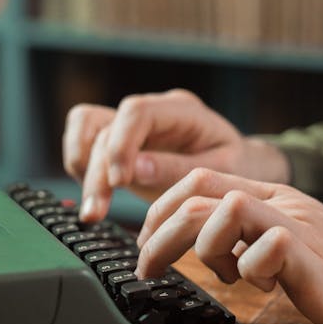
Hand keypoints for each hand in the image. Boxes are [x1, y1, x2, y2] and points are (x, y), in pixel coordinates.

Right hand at [62, 88, 289, 221]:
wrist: (241, 166)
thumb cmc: (237, 167)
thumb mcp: (221, 172)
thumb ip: (177, 170)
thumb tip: (132, 171)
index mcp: (181, 110)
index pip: (136, 111)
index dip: (121, 144)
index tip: (119, 181)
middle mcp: (152, 111)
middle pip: (107, 126)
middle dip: (97, 171)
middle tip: (96, 213)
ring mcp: (133, 124)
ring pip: (87, 127)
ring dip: (83, 166)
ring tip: (93, 210)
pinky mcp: (120, 140)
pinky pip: (85, 139)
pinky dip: (81, 165)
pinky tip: (95, 196)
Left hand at [135, 168, 322, 323]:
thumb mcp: (289, 250)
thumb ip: (250, 241)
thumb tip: (205, 252)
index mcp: (273, 199)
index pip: (201, 179)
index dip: (161, 207)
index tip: (144, 243)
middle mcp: (281, 205)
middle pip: (199, 191)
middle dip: (157, 227)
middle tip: (145, 265)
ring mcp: (298, 228)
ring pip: (225, 208)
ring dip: (196, 245)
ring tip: (201, 277)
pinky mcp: (315, 261)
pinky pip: (268, 249)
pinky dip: (247, 268)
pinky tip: (256, 288)